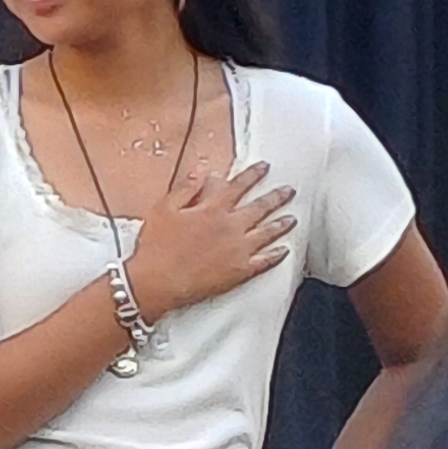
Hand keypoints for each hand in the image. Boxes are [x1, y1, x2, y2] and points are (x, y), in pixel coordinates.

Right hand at [127, 160, 295, 319]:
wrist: (157, 281)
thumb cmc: (156, 246)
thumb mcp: (163, 209)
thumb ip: (186, 187)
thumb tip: (203, 169)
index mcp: (212, 209)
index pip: (237, 186)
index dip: (252, 175)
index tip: (264, 167)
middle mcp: (231, 226)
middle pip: (259, 207)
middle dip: (276, 197)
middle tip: (288, 190)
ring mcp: (239, 249)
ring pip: (267, 232)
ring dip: (281, 224)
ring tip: (291, 218)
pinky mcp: (240, 270)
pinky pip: (265, 261)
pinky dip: (276, 255)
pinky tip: (284, 250)